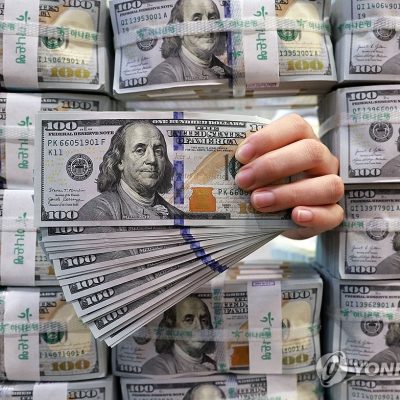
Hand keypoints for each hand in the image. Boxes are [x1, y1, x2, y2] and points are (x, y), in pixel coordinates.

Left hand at [235, 114, 343, 239]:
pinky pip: (333, 214)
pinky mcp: (332, 213)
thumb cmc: (264, 184)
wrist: (276, 214)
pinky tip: (295, 215)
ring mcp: (330, 185)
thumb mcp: (254, 169)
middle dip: (273, 166)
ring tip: (259, 201)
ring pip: (327, 184)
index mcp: (301, 140)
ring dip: (289, 193)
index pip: (295, 126)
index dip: (268, 138)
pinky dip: (314, 215)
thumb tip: (225, 162)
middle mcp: (321, 159)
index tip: (241, 155)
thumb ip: (247, 163)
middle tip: (243, 181)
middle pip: (310, 151)